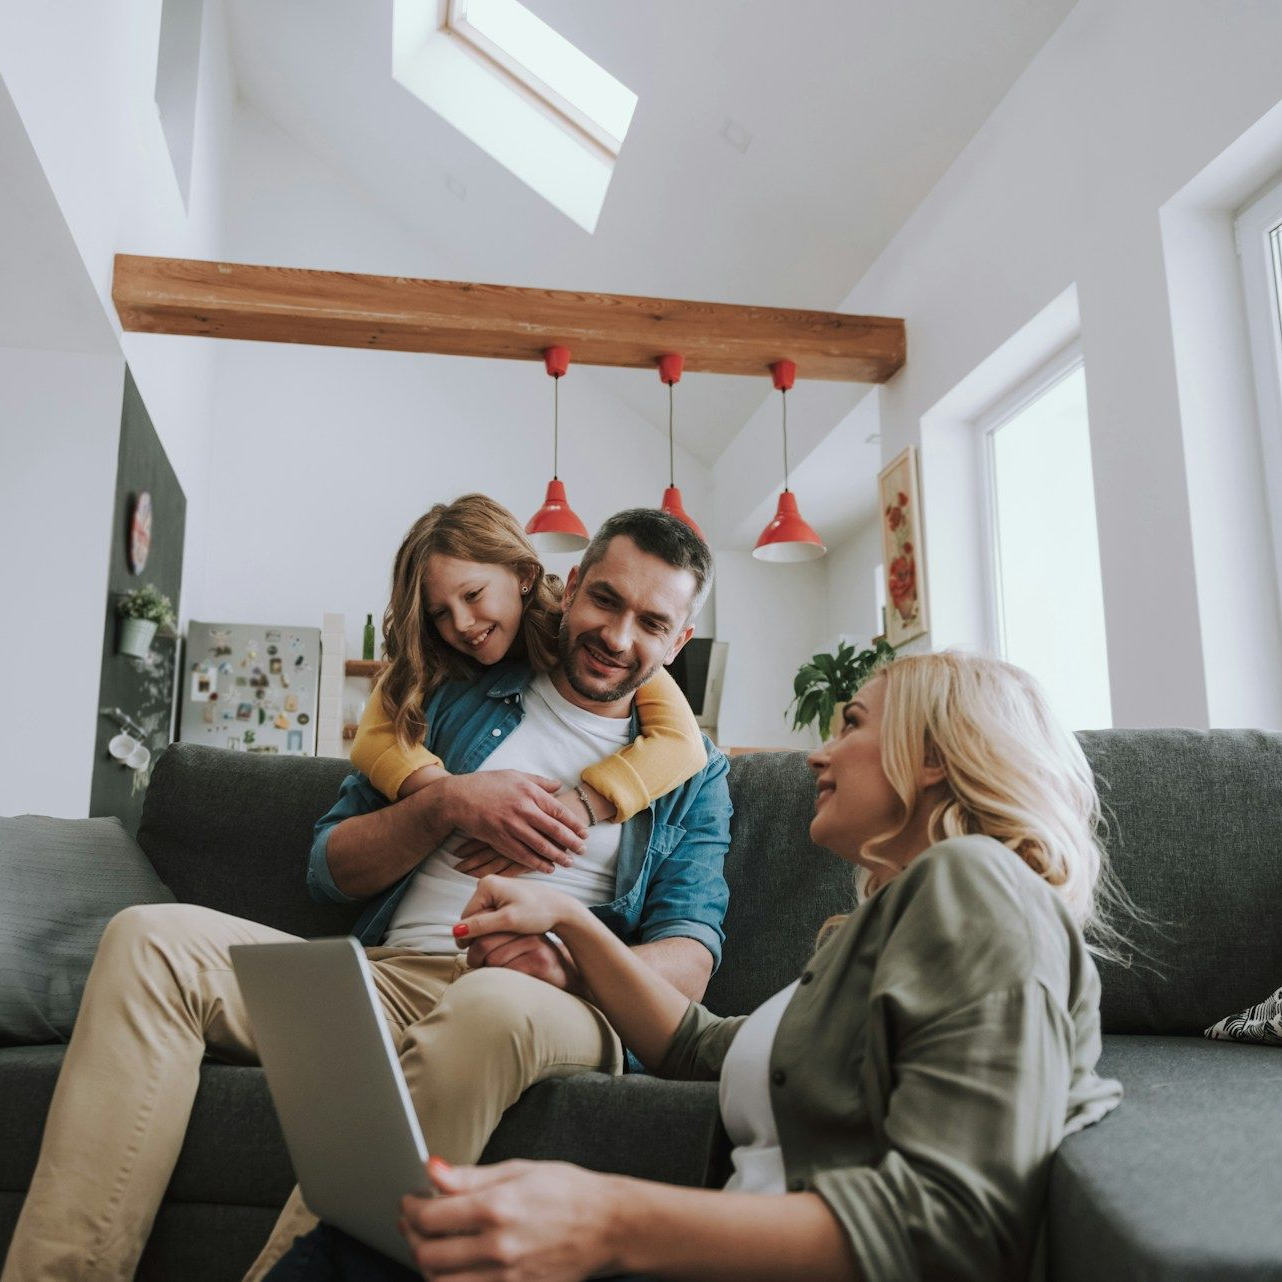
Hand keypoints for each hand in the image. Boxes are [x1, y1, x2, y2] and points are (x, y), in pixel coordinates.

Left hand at [401, 1158, 617, 1281]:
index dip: (411, 1207)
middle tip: (414, 1221)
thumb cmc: (567, 1191)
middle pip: (428, 1254)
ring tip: (430, 1244)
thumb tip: (432, 1170)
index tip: (410, 1200)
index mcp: (497, 1207)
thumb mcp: (519, 1170)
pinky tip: (454, 1266)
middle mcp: (499, 1246)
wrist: (608, 1225)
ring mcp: (506, 1277)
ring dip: (427, 1265)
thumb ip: (470, 1176)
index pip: (430, 1216)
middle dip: (413, 1236)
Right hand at [439, 772, 586, 873]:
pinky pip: (523, 855)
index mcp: (530, 792)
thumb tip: (559, 786)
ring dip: (557, 856)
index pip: (559, 811)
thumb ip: (539, 782)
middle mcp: (523, 809)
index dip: (574, 824)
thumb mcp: (515, 775)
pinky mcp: (500, 839)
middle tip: (583, 851)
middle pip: (554, 830)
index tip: (585, 833)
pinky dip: (537, 863)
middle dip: (571, 842)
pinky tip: (547, 868)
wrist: (459, 797)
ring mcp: (511, 826)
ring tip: (569, 863)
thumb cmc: (488, 783)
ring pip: (540, 845)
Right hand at [456, 875, 584, 942]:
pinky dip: (496, 926)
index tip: (476, 953)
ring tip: (501, 941)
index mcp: (486, 885)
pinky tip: (507, 934)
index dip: (468, 936)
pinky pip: (491, 914)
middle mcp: (488, 882)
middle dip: (479, 932)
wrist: (561, 909)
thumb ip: (481, 925)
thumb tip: (455, 932)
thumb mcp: (509, 921)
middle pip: (473, 916)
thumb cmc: (538, 913)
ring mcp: (496, 888)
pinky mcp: (504, 895)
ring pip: (482, 917)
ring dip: (487, 930)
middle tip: (491, 949)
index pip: (466, 916)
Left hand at [465, 931, 581, 991]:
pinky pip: (507, 973)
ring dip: (488, 971)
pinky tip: (509, 980)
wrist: (565, 974)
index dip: (472, 941)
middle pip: (485, 944)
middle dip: (475, 958)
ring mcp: (534, 946)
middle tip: (475, 964)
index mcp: (518, 923)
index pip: (485, 928)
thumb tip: (461, 936)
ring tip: (494, 974)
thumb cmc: (531, 960)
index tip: (470, 952)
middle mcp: (526, 931)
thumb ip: (494, 937)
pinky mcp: (539, 963)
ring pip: (493, 960)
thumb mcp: (515, 943)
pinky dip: (502, 980)